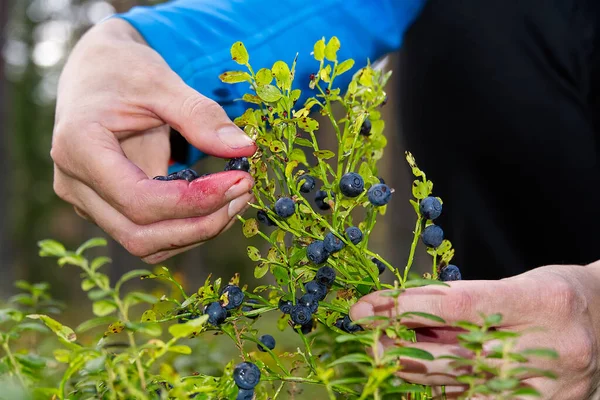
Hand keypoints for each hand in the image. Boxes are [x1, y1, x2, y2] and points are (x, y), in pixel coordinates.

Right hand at [51, 19, 255, 262]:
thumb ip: (201, 116)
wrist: (96, 72)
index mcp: (79, 148)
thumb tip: (245, 148)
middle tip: (245, 193)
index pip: (139, 200)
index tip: (239, 181)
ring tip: (236, 199)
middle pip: (140, 234)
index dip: (194, 201)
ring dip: (196, 232)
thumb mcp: (162, 82)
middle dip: (201, 223)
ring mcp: (86, 201)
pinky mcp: (104, 208)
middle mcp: (74, 184)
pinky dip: (185, 228)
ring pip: (144, 243)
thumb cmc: (123, 71)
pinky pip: (147, 234)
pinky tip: (217, 204)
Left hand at [350, 261, 599, 398]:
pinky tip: (427, 381)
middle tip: (374, 343)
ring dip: (419, 374)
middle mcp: (549, 346)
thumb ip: (464, 302)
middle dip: (403, 349)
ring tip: (393, 359)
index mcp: (540, 300)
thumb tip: (404, 315)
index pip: (457, 304)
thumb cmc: (554, 296)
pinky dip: (449, 393)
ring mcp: (551, 386)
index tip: (367, 309)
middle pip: (457, 354)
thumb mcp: (514, 284)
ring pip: (465, 387)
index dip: (404, 308)